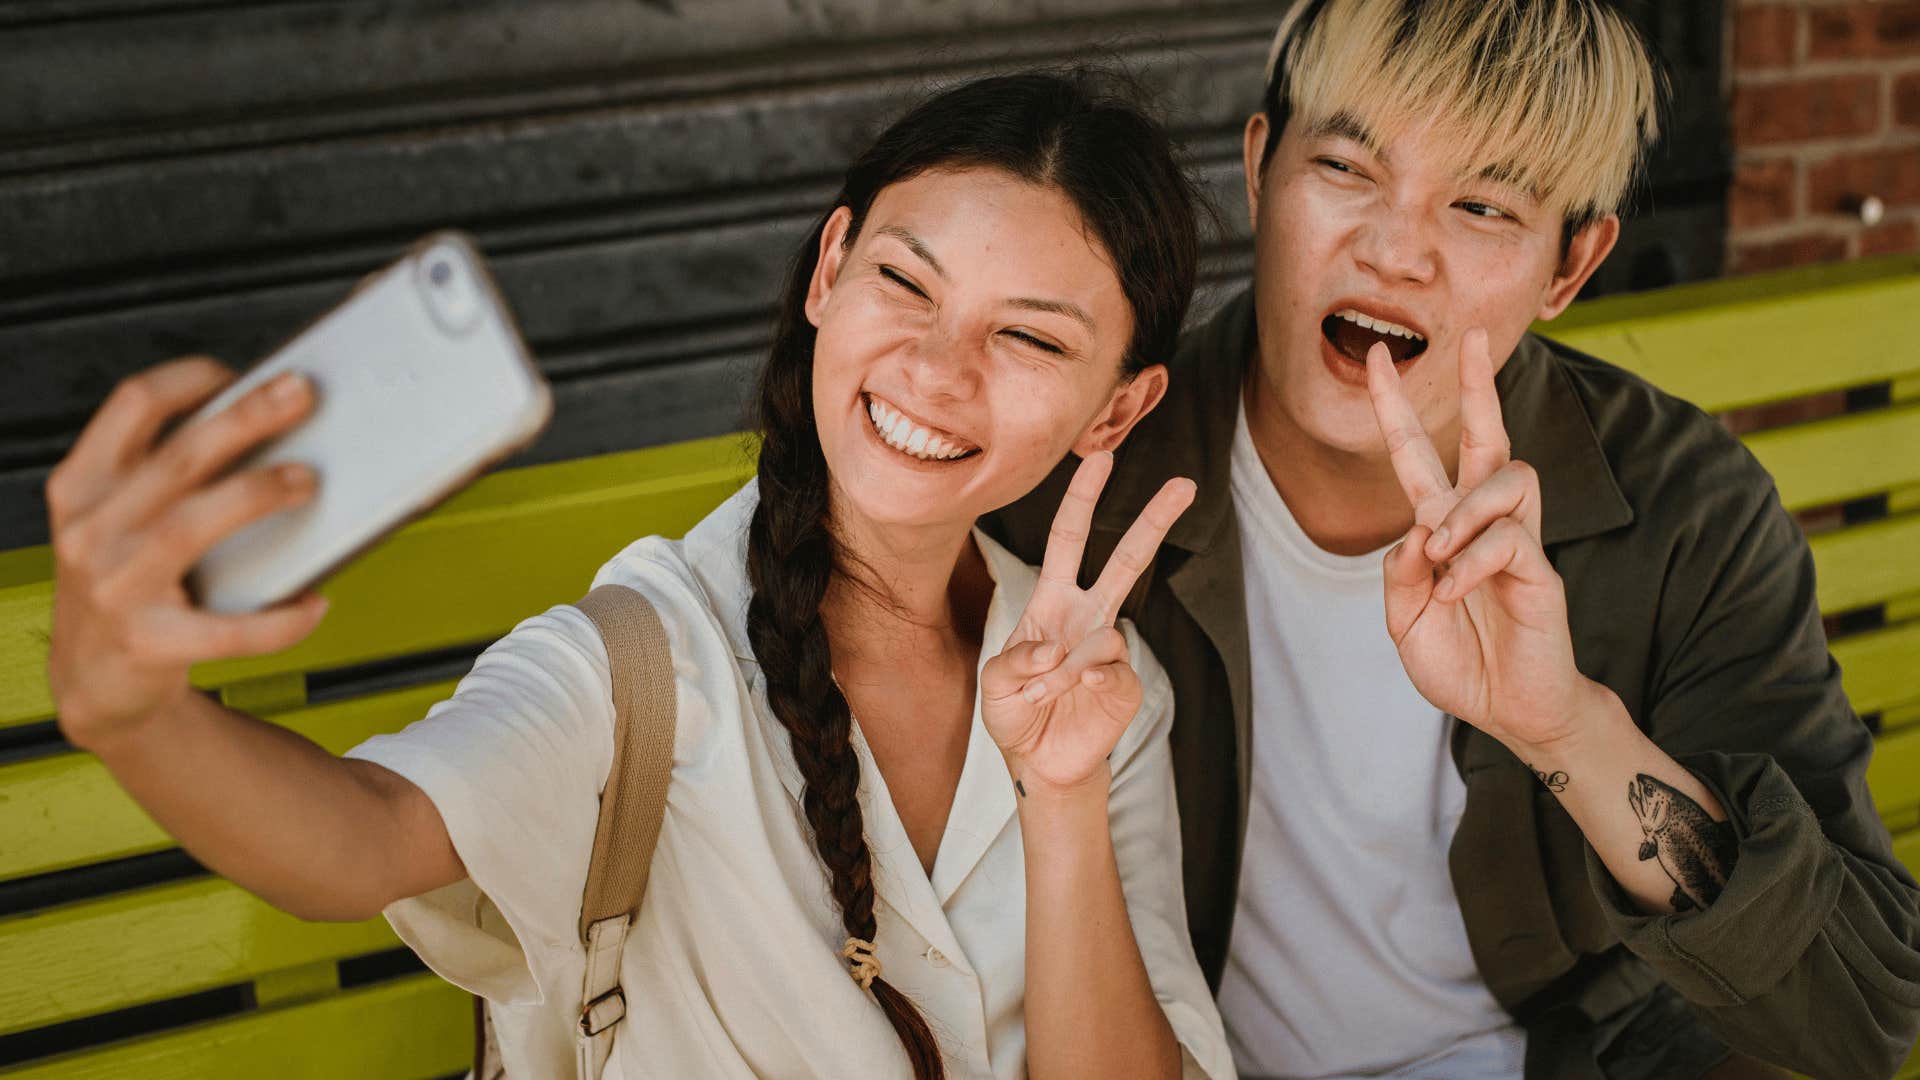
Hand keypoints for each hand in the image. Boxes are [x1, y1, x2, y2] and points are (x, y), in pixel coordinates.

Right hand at [46, 358, 329, 749]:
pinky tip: (313, 604)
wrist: (94, 679)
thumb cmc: (126, 580)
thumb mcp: (120, 518)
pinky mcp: (148, 644)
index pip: (131, 406)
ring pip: (190, 526)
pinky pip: (226, 629)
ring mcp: (113, 588)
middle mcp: (89, 530)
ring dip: (255, 495)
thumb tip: (265, 421)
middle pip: (177, 458)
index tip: (240, 375)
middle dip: (245, 419)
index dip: (190, 379)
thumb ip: (167, 474)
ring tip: (307, 482)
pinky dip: (278, 619)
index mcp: (83, 486)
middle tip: (301, 395)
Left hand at [981, 452, 1194, 794]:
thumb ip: (1014, 660)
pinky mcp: (1127, 682)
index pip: (1069, 538)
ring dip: (1064, 665)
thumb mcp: (993, 683)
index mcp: (1052, 600)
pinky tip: (1067, 696)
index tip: (1102, 456)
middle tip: (1186, 484)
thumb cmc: (1014, 712)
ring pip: (1107, 631)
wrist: (1039, 761)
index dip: (1083, 498)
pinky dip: (1079, 683)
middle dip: (1155, 521)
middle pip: (1128, 559)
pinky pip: (1109, 669)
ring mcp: (1111, 648)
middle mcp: (1087, 615)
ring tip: (1040, 693)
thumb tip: (1055, 649)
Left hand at [1367, 331, 1596, 750]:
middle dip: (1480, 385)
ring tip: (1441, 551)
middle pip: (1489, 437)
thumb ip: (1399, 574)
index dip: (1395, 408)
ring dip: (1465, 509)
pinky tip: (1453, 594)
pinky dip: (1471, 564)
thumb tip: (1417, 531)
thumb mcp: (1405, 620)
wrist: (1509, 711)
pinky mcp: (1541, 574)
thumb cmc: (1462, 661)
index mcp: (1443, 528)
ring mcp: (1517, 544)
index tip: (1375, 359)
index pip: (1419, 455)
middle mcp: (1482, 524)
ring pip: (1508, 479)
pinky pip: (1510, 542)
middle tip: (1473, 335)